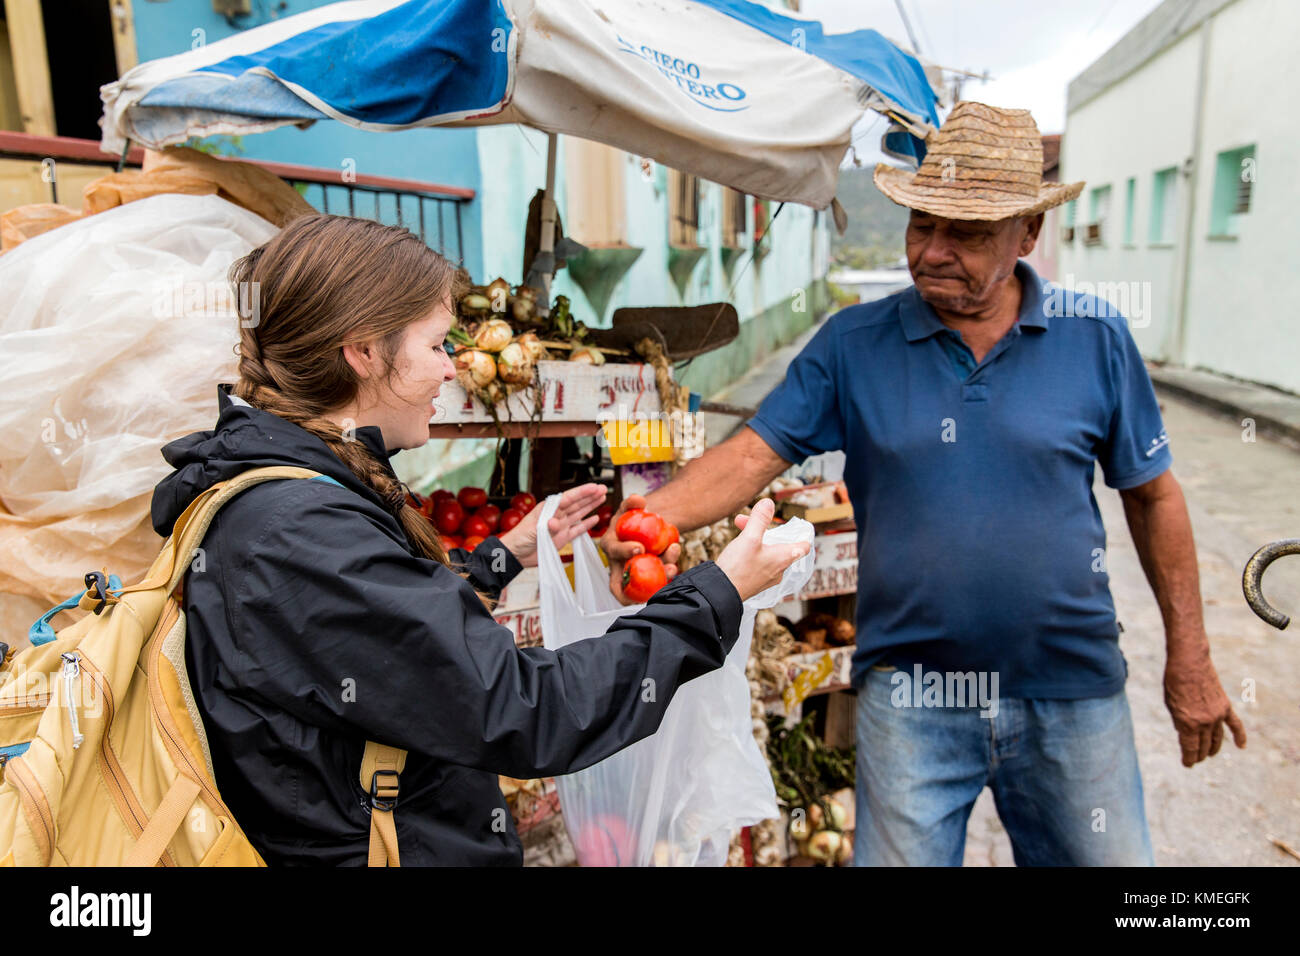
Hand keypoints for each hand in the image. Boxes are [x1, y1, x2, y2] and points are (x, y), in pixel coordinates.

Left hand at [497, 483, 607, 568]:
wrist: (515, 554)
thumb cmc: (519, 538)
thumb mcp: (532, 531)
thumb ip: (546, 526)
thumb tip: (556, 523)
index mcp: (548, 509)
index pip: (568, 498)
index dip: (582, 492)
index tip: (594, 487)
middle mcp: (556, 515)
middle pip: (576, 503)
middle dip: (590, 495)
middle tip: (603, 488)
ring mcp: (560, 526)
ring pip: (579, 513)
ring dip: (590, 506)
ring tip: (602, 497)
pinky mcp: (562, 538)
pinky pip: (577, 529)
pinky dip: (586, 524)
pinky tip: (595, 518)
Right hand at [601, 494, 681, 604]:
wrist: (647, 526)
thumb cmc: (632, 518)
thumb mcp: (630, 507)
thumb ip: (632, 502)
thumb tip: (637, 500)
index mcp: (611, 545)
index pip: (614, 551)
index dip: (625, 551)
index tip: (640, 548)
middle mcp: (619, 562)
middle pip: (627, 578)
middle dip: (645, 577)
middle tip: (664, 567)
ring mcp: (633, 572)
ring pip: (644, 583)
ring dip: (661, 576)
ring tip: (673, 566)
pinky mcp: (646, 576)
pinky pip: (655, 582)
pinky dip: (665, 577)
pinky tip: (673, 568)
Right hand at [714, 498, 809, 601]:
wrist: (720, 593)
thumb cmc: (738, 567)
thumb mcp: (749, 538)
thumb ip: (760, 519)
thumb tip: (769, 503)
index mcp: (784, 558)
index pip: (803, 546)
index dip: (802, 534)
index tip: (796, 526)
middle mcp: (779, 569)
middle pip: (780, 544)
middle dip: (764, 528)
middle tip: (745, 520)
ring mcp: (766, 577)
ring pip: (767, 551)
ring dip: (754, 537)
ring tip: (737, 528)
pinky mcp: (754, 581)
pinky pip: (758, 561)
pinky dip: (751, 550)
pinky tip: (737, 546)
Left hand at [1164, 646, 1246, 766]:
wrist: (1189, 662)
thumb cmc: (1174, 682)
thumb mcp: (1171, 704)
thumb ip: (1180, 721)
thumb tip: (1186, 733)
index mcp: (1188, 722)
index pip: (1190, 748)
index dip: (1188, 759)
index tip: (1187, 764)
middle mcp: (1205, 722)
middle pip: (1203, 745)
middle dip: (1198, 754)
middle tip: (1195, 759)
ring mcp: (1217, 715)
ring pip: (1217, 738)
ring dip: (1213, 748)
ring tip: (1209, 754)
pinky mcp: (1225, 707)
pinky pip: (1235, 725)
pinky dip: (1239, 736)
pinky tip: (1241, 746)